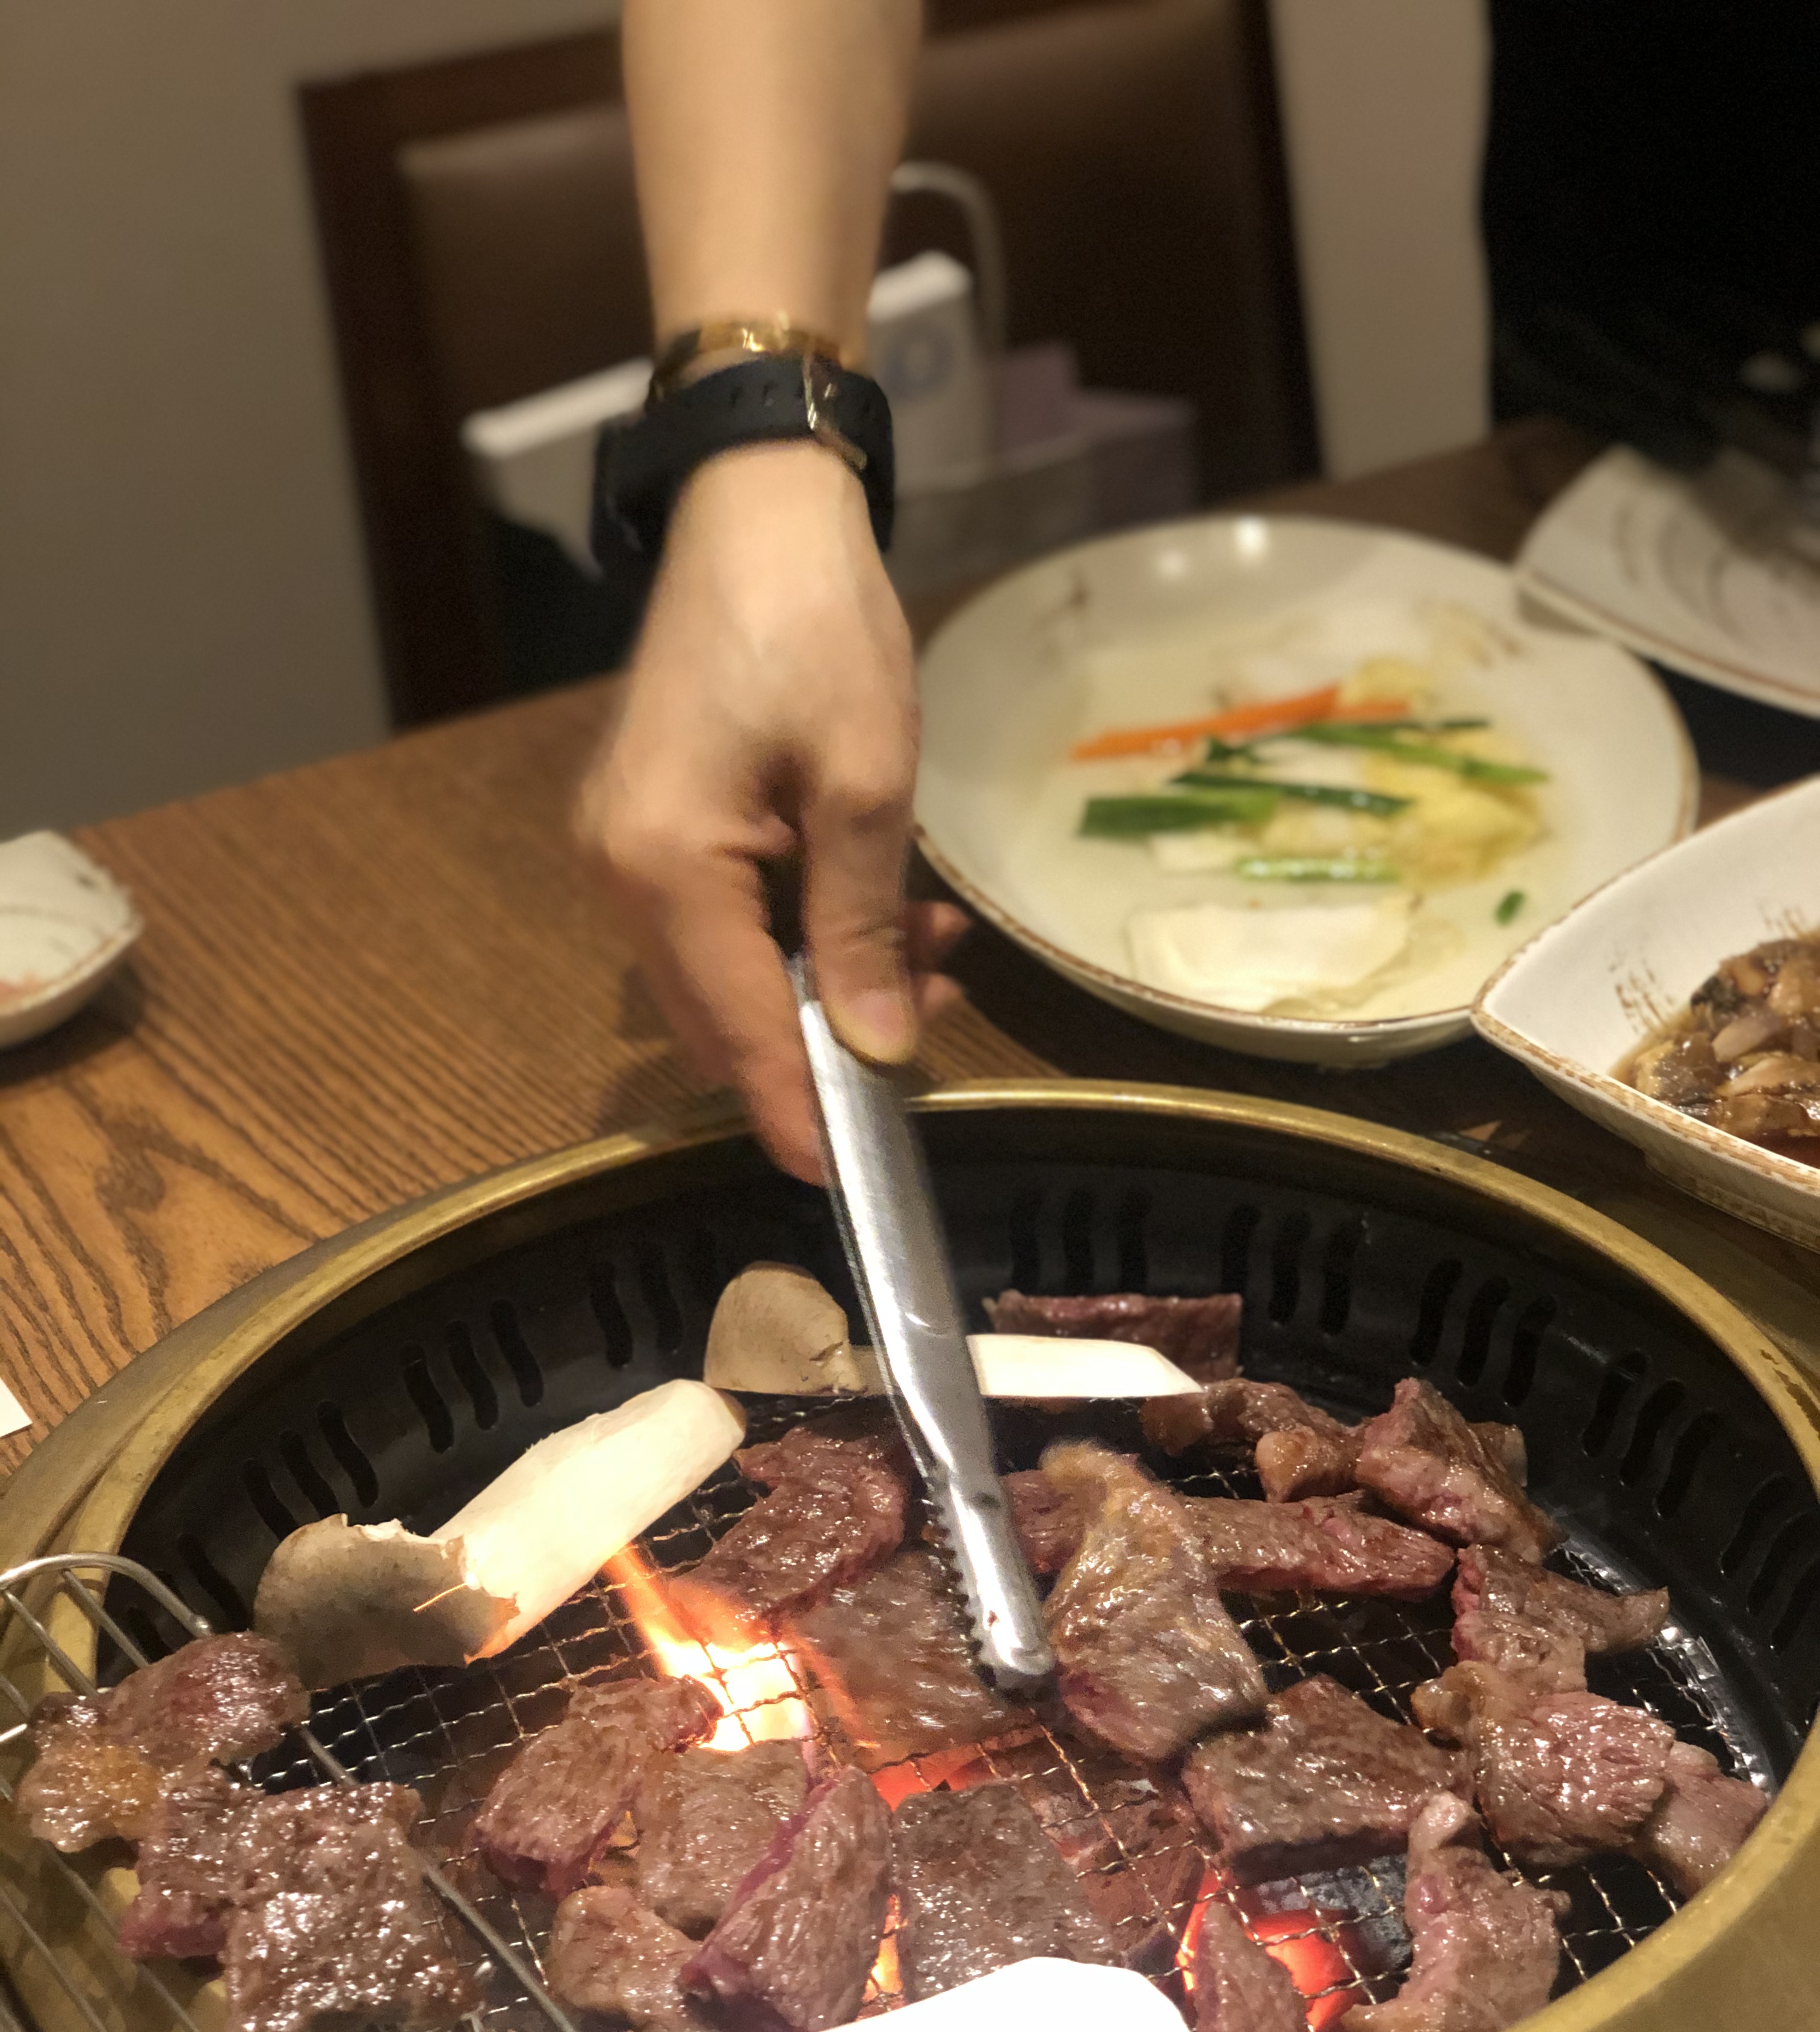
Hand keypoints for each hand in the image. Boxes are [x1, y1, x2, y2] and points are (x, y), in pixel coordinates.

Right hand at [577, 441, 963, 1180]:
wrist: (755, 510)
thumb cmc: (817, 627)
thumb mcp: (869, 784)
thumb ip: (865, 929)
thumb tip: (877, 1050)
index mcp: (663, 866)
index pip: (738, 1030)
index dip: (796, 1107)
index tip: (846, 1174)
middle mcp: (620, 875)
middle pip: (723, 1019)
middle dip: (830, 1038)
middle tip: (938, 1006)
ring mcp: (623, 854)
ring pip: (728, 978)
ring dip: (827, 982)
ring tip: (928, 943)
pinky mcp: (647, 832)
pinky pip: (721, 926)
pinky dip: (798, 936)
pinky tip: (877, 907)